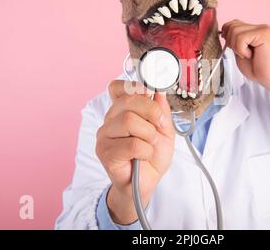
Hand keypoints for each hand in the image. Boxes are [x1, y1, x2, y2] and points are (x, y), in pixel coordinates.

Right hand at [95, 80, 174, 223]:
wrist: (146, 182)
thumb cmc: (151, 156)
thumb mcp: (164, 130)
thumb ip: (161, 110)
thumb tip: (158, 91)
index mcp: (122, 110)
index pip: (118, 87)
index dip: (134, 86)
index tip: (150, 93)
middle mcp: (110, 119)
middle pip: (129, 101)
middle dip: (152, 112)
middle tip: (160, 125)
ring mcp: (105, 135)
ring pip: (129, 121)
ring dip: (149, 134)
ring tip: (150, 145)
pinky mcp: (105, 152)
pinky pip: (131, 144)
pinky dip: (145, 151)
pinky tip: (143, 156)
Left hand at [221, 20, 269, 104]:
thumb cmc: (258, 69)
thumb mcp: (239, 52)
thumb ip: (233, 41)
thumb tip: (223, 31)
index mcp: (253, 31)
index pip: (232, 24)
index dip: (227, 36)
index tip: (234, 49)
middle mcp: (258, 27)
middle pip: (231, 26)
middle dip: (231, 43)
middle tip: (243, 54)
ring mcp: (262, 29)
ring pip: (234, 31)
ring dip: (237, 47)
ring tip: (248, 55)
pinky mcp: (264, 33)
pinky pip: (241, 38)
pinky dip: (241, 50)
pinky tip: (251, 55)